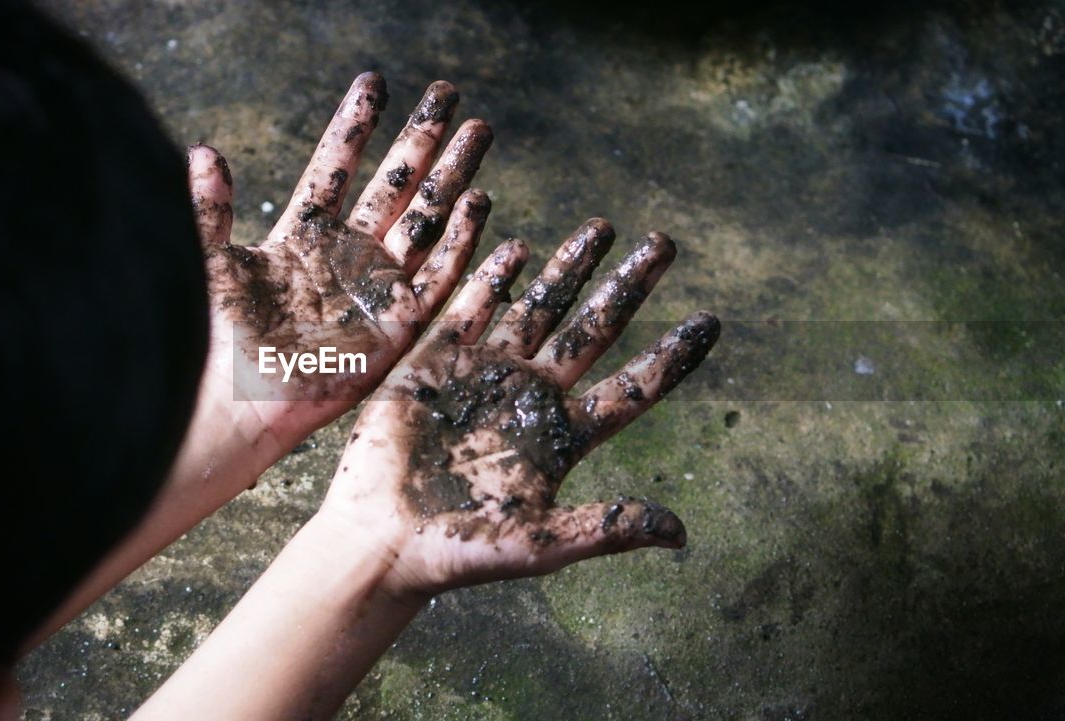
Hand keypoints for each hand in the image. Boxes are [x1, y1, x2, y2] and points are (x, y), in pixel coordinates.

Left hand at [182, 73, 493, 475]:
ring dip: (452, 178)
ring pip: (425, 222)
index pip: (336, 168)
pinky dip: (461, 244)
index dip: (356, 127)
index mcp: (302, 239)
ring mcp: (375, 292)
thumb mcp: (208, 262)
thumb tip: (205, 151)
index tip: (375, 83)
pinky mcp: (397, 328)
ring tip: (479, 131)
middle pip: (395, 188)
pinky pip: (439, 280)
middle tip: (449, 95)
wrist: (232, 403)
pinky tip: (480, 203)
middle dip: (422, 141)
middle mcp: (346, 260)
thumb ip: (209, 209)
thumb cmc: (213, 340)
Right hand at [320, 222, 718, 596]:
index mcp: (563, 437)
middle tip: (664, 243)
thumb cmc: (463, 551)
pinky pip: (470, 307)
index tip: (712, 321)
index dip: (672, 355)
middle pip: (593, 330)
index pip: (632, 387)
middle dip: (628, 286)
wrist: (382, 538)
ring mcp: (485, 374)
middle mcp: (531, 398)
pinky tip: (518, 246)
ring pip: (539, 307)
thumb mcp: (544, 543)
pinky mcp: (435, 362)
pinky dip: (493, 277)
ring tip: (603, 228)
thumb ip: (608, 527)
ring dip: (569, 268)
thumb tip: (681, 533)